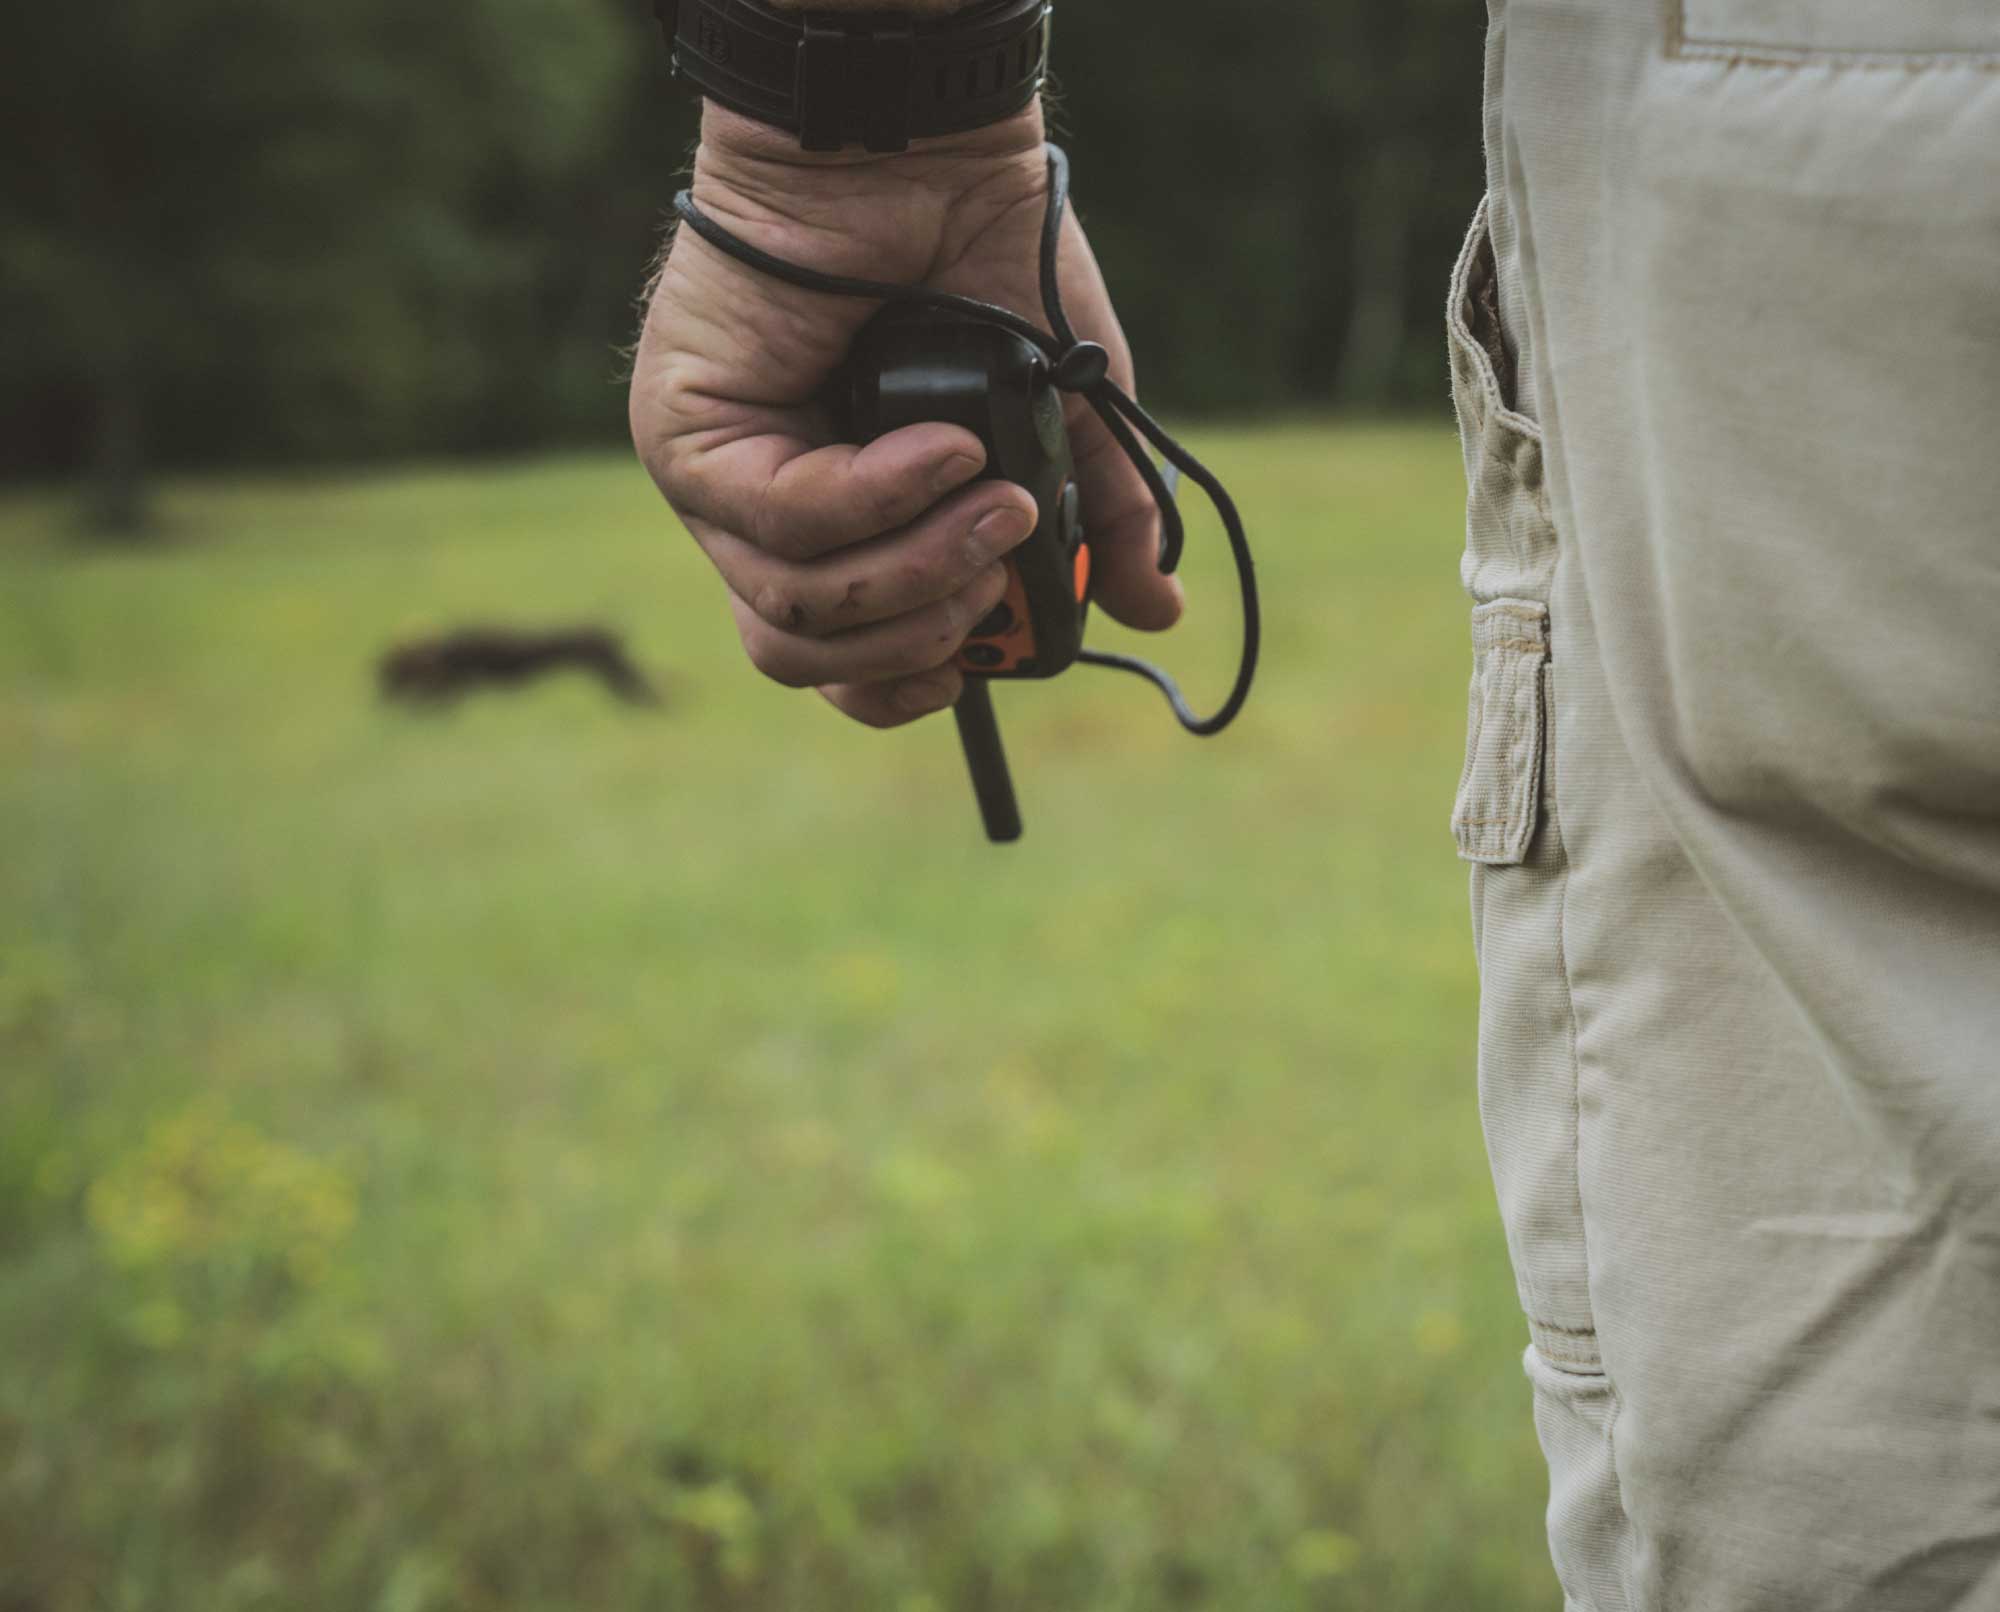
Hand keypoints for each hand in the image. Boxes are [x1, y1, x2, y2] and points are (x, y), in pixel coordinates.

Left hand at [629, 101, 1181, 728]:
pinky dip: (877, 494)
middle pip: (805, 653)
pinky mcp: (688, 430)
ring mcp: (717, 478)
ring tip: (991, 502)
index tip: (976, 659)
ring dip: (912, 570)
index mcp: (835, 526)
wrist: (928, 149)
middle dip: (920, 635)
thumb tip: (1158, 609)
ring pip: (790, 604)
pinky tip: (942, 446)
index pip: (833, 658)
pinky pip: (782, 517)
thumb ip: (1097, 515)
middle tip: (997, 565)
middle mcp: (761, 515)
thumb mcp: (1060, 415)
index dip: (902, 684)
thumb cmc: (982, 265)